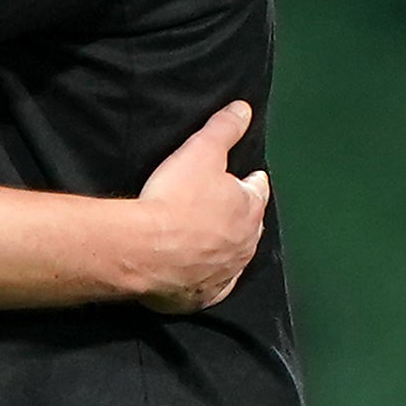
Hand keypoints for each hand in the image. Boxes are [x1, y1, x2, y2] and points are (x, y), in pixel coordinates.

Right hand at [124, 101, 269, 311]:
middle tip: (232, 209)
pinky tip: (204, 276)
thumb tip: (243, 109)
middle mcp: (245, 243)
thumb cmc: (175, 199)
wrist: (146, 251)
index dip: (253, 182)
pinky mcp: (204, 295)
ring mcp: (226, 272)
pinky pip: (214, 287)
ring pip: (235, 258)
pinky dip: (211, 279)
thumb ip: (224, 128)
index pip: (258, 191)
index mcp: (248, 207)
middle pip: (250, 226)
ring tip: (217, 240)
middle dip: (243, 216)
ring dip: (229, 248)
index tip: (252, 179)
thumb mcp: (201, 150)